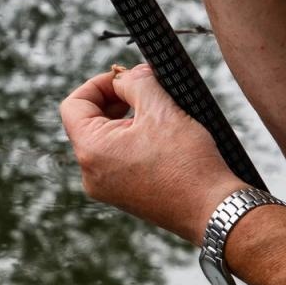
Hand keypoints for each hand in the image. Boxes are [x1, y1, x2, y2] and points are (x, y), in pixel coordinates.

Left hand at [59, 63, 244, 243]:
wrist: (212, 208)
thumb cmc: (187, 162)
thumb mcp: (161, 109)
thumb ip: (137, 82)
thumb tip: (126, 76)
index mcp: (92, 151)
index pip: (74, 105)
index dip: (98, 83)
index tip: (126, 78)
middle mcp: (91, 174)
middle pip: (87, 122)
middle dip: (114, 99)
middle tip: (145, 89)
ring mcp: (106, 188)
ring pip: (104, 139)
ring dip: (125, 119)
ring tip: (157, 112)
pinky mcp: (123, 195)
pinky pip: (116, 158)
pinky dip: (132, 139)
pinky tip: (160, 135)